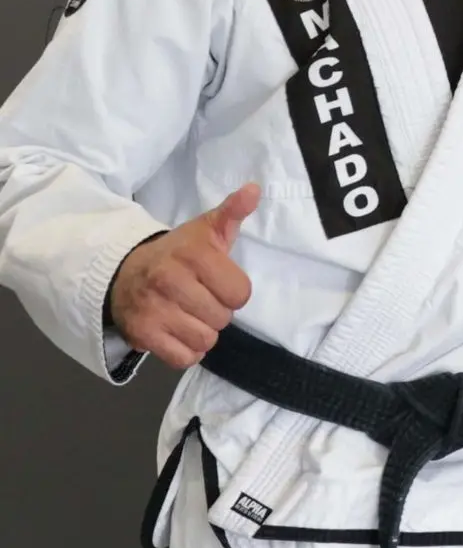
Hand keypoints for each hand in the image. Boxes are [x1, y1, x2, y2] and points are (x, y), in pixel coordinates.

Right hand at [108, 184, 258, 369]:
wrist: (123, 273)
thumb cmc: (176, 254)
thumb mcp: (204, 230)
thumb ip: (232, 212)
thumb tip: (254, 189)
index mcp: (193, 254)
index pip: (240, 293)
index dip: (233, 291)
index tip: (216, 282)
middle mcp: (170, 280)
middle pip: (223, 318)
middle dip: (216, 312)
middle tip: (199, 298)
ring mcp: (153, 309)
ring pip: (205, 340)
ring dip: (202, 332)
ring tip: (187, 314)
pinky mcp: (141, 334)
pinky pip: (183, 358)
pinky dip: (185, 351)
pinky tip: (177, 332)